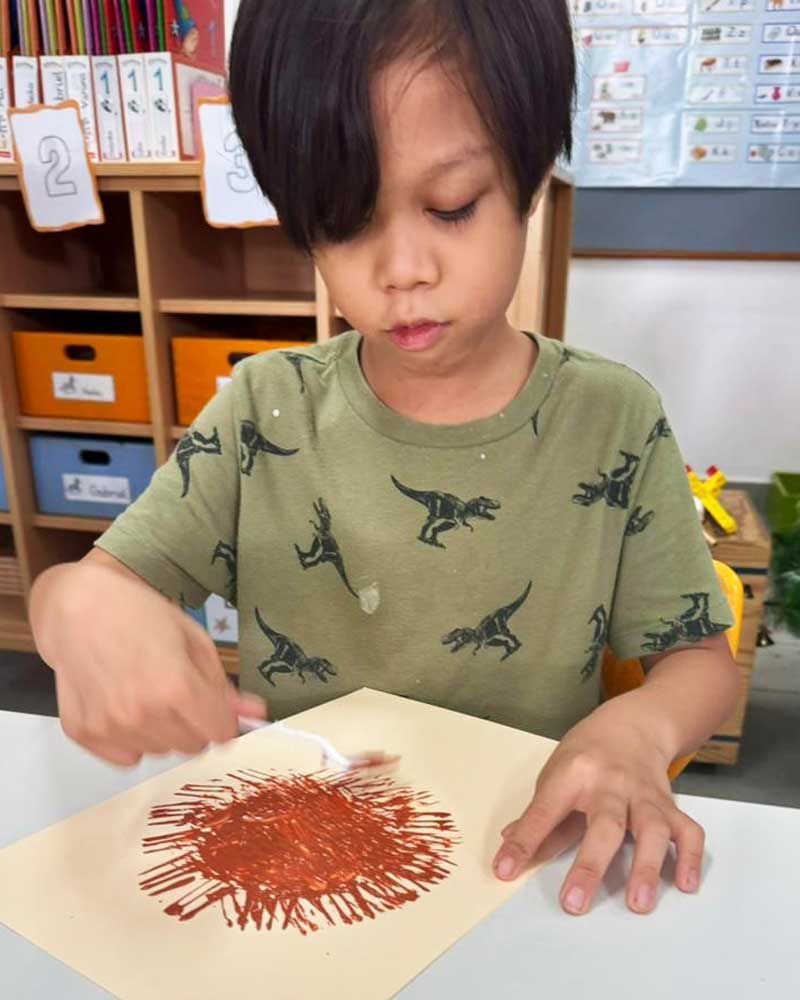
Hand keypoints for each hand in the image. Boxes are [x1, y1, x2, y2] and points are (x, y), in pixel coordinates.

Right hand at [31, 553, 266, 766]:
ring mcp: (109, 727)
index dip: (222, 717)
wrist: (79, 607)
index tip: (213, 703)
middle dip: (194, 723)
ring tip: (146, 691)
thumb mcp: (195, 641)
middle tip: (177, 690)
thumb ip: (224, 686)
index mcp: (175, 689)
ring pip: (160, 752)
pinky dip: (131, 737)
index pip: (221, 733)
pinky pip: (126, 755)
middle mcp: (141, 715)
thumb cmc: (140, 615)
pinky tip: (123, 703)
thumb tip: (257, 715)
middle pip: (193, 746)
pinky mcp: (84, 734)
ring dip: (162, 730)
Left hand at [492, 704, 703, 914]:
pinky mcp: (670, 805)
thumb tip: (510, 850)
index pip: (544, 811)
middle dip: (589, 865)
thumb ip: (539, 818)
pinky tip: (685, 885)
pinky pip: (687, 830)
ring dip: (647, 867)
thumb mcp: (555, 776)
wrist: (632, 725)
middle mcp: (610, 783)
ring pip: (651, 828)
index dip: (524, 841)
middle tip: (574, 903)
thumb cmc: (587, 755)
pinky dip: (689, 857)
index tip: (505, 869)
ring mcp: (644, 795)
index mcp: (573, 774)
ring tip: (639, 904)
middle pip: (604, 824)